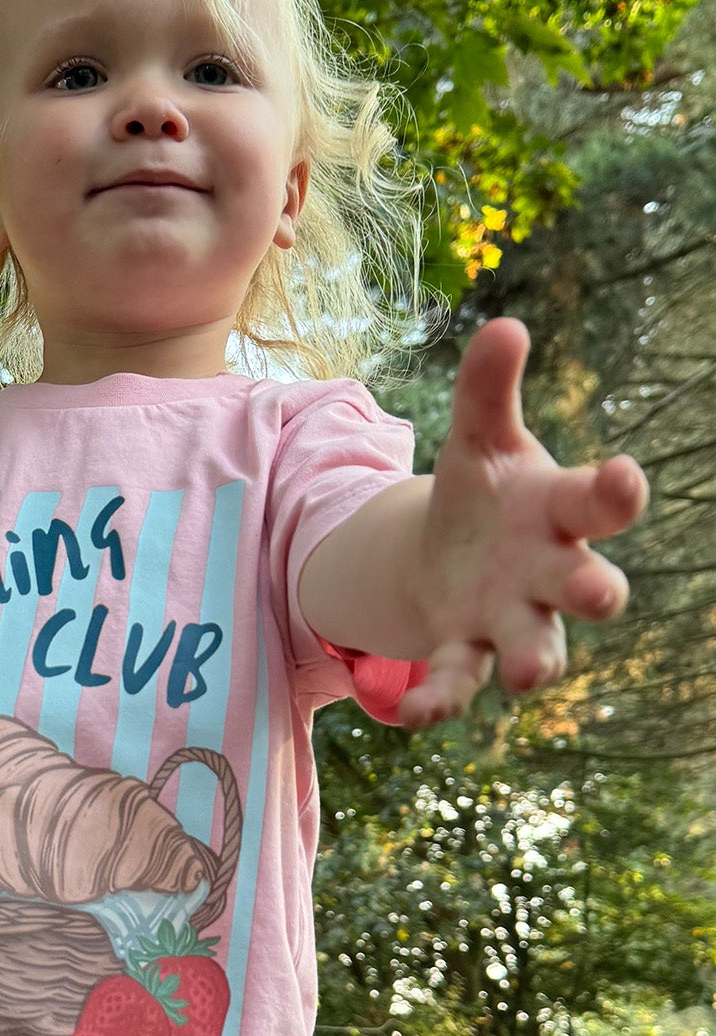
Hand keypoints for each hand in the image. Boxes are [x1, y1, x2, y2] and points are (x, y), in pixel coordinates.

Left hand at [398, 317, 648, 727]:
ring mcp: (512, 619)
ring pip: (538, 649)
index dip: (616, 492)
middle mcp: (549, 574)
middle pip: (586, 588)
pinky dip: (441, 699)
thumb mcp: (478, 438)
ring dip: (536, 661)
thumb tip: (504, 324)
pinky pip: (461, 681)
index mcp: (560, 513)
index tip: (624, 475)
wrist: (449, 557)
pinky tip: (412, 711)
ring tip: (529, 676)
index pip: (600, 502)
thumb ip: (487, 390)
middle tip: (600, 595)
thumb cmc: (484, 494)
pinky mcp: (467, 650)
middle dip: (595, 592)